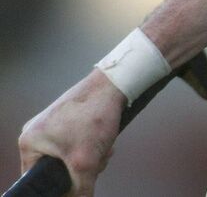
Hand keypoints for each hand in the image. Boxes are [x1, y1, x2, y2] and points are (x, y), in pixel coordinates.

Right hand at [17, 70, 125, 196]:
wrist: (116, 83)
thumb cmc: (94, 115)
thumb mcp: (86, 162)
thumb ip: (78, 191)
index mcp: (28, 143)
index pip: (36, 179)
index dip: (58, 185)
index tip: (75, 182)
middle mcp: (36, 133)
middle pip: (56, 169)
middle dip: (80, 169)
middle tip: (94, 161)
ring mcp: (52, 125)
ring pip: (70, 157)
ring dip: (90, 158)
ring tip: (103, 148)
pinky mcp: (69, 119)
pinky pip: (77, 144)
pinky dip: (93, 146)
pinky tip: (105, 140)